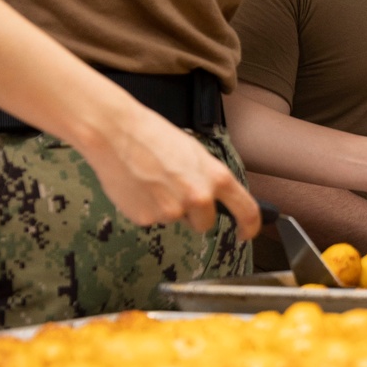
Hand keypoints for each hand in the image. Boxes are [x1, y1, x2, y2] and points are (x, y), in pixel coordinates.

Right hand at [77, 95, 260, 237]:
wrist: (117, 133)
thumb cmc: (154, 136)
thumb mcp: (195, 153)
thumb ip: (208, 178)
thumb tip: (213, 197)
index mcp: (216, 178)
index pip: (247, 210)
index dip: (250, 226)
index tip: (245, 233)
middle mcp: (199, 198)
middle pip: (205, 223)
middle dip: (195, 214)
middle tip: (176, 190)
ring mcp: (172, 211)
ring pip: (176, 219)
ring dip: (168, 207)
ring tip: (152, 180)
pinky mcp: (147, 219)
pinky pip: (152, 219)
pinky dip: (147, 207)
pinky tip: (138, 186)